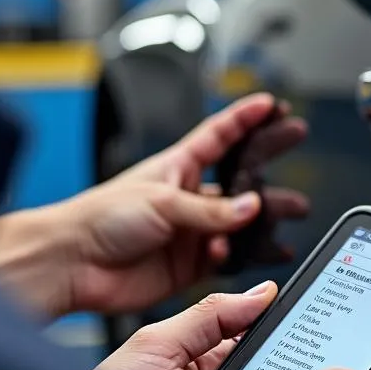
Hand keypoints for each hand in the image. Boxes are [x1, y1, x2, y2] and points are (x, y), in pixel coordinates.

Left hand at [0, 94, 307, 319]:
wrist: (73, 263)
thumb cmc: (100, 219)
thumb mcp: (161, 202)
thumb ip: (211, 210)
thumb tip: (252, 207)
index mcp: (176, 167)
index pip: (219, 135)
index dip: (245, 118)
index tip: (271, 104)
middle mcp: (188, 197)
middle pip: (240, 177)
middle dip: (269, 163)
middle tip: (297, 147)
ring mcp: (191, 232)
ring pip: (241, 222)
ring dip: (266, 216)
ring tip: (292, 212)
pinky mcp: (190, 265)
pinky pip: (229, 258)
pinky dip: (247, 254)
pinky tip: (263, 251)